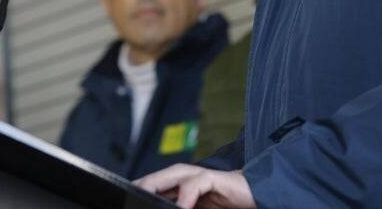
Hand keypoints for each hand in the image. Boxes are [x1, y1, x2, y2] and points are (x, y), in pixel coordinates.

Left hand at [135, 164, 254, 207]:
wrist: (254, 196)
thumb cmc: (224, 204)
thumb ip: (181, 208)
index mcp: (177, 185)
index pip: (150, 188)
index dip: (137, 195)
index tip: (128, 203)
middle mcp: (183, 176)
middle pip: (154, 179)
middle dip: (141, 189)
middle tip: (129, 200)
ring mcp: (197, 175)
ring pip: (171, 176)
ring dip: (156, 187)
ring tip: (145, 199)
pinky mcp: (212, 178)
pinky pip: (195, 184)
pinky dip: (186, 196)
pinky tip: (182, 206)